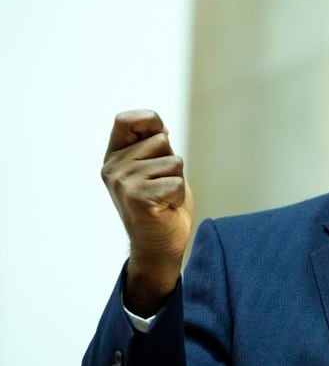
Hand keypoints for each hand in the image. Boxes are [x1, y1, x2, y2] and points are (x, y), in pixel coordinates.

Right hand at [101, 110, 193, 315]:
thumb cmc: (162, 204)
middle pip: (161, 140)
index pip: (126, 120)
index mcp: (114, 157)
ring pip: (173, 162)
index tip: (161, 138)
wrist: (160, 246)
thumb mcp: (156, 168)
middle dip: (172, 163)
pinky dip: (178, 196)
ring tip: (163, 198)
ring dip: (177, 181)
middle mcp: (113, 168)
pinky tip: (165, 209)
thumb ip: (154, 146)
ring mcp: (123, 183)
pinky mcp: (138, 197)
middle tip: (161, 187)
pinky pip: (177, 182)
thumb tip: (159, 126)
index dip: (150, 121)